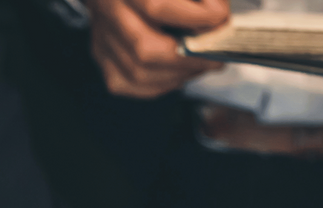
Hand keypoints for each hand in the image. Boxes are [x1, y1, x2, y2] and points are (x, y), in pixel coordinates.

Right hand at [89, 0, 228, 97]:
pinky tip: (180, 72)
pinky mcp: (103, 57)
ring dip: (179, 74)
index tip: (219, 18)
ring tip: (202, 64)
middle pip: (145, 49)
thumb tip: (218, 18)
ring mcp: (103, 38)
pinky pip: (133, 84)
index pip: (155, 7)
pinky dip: (163, 83)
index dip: (193, 17)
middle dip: (188, 58)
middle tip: (215, 56)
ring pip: (139, 73)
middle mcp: (108, 12)